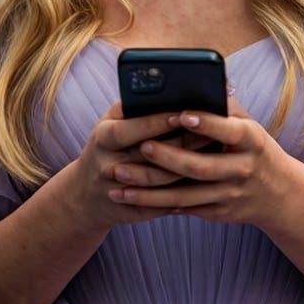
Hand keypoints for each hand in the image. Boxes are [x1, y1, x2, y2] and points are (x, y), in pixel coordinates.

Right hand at [66, 101, 203, 229]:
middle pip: (153, 156)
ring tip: (216, 151)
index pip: (132, 129)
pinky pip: (165, 203)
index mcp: (103, 138)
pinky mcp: (135, 211)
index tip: (184, 112)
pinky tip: (208, 177)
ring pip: (163, 182)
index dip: (159, 122)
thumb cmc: (107, 146)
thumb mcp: (110, 122)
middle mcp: (109, 165)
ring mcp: (121, 191)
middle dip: (185, 142)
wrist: (87, 193)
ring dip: (192, 167)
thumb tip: (170, 91)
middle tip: (214, 130)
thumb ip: (133, 108)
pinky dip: (187, 190)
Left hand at [105, 96, 297, 226]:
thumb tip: (202, 79)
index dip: (206, 123)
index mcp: (252, 141)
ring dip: (149, 190)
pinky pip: (184, 209)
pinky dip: (157, 204)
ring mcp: (230, 194)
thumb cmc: (255, 148)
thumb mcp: (249, 125)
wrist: (279, 194)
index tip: (181, 114)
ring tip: (119, 180)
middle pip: (200, 166)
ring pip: (185, 195)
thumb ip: (224, 106)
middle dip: (167, 157)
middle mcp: (242, 169)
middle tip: (140, 146)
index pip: (229, 130)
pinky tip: (131, 198)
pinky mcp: (218, 212)